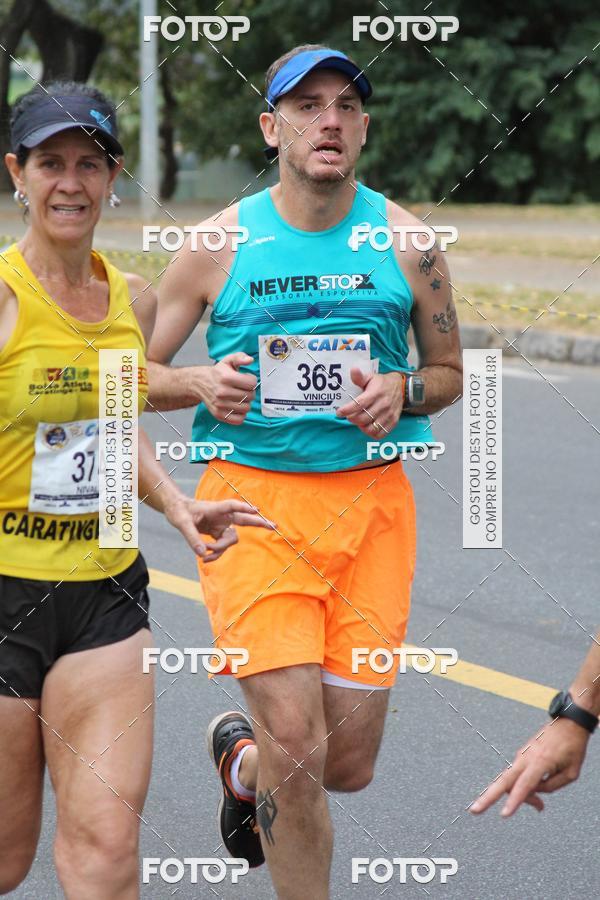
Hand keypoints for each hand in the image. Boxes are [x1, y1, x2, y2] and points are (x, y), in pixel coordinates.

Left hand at [164, 495, 274, 561]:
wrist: (176, 510)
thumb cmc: (179, 511)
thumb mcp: (182, 523)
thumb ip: (192, 538)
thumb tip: (201, 554)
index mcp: (215, 508)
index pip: (232, 506)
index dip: (244, 507)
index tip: (255, 510)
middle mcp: (222, 516)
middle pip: (244, 519)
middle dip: (259, 523)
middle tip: (274, 526)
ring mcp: (222, 525)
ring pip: (231, 540)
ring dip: (220, 549)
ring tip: (204, 553)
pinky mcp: (219, 533)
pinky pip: (223, 547)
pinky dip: (216, 554)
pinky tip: (205, 558)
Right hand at [194, 353, 256, 423]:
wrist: (200, 383)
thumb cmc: (217, 373)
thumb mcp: (228, 361)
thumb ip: (240, 357)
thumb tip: (250, 360)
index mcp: (226, 378)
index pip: (251, 383)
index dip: (252, 381)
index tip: (247, 380)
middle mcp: (222, 392)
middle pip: (250, 396)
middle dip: (250, 392)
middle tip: (243, 389)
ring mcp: (220, 405)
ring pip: (246, 408)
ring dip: (246, 403)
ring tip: (239, 397)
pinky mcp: (219, 415)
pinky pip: (239, 419)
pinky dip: (241, 414)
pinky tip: (237, 406)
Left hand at [336, 368, 403, 436]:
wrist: (401, 387)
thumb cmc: (382, 383)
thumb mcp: (371, 377)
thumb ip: (360, 377)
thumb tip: (353, 370)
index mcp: (375, 393)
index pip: (359, 404)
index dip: (347, 410)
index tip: (339, 412)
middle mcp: (383, 404)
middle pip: (363, 418)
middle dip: (352, 419)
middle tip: (349, 416)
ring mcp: (389, 414)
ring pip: (371, 428)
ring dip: (361, 427)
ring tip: (358, 421)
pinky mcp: (393, 421)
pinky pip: (381, 434)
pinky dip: (371, 433)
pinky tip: (367, 427)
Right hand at [470, 718, 589, 816]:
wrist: (568, 722)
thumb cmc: (572, 747)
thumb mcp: (571, 773)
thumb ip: (552, 786)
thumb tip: (535, 793)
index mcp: (540, 762)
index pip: (525, 785)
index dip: (515, 801)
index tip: (504, 814)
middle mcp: (525, 758)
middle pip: (503, 781)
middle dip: (488, 797)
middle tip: (473, 811)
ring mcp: (521, 756)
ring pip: (511, 782)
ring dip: (520, 796)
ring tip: (540, 805)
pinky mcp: (522, 756)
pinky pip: (518, 777)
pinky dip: (523, 788)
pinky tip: (535, 794)